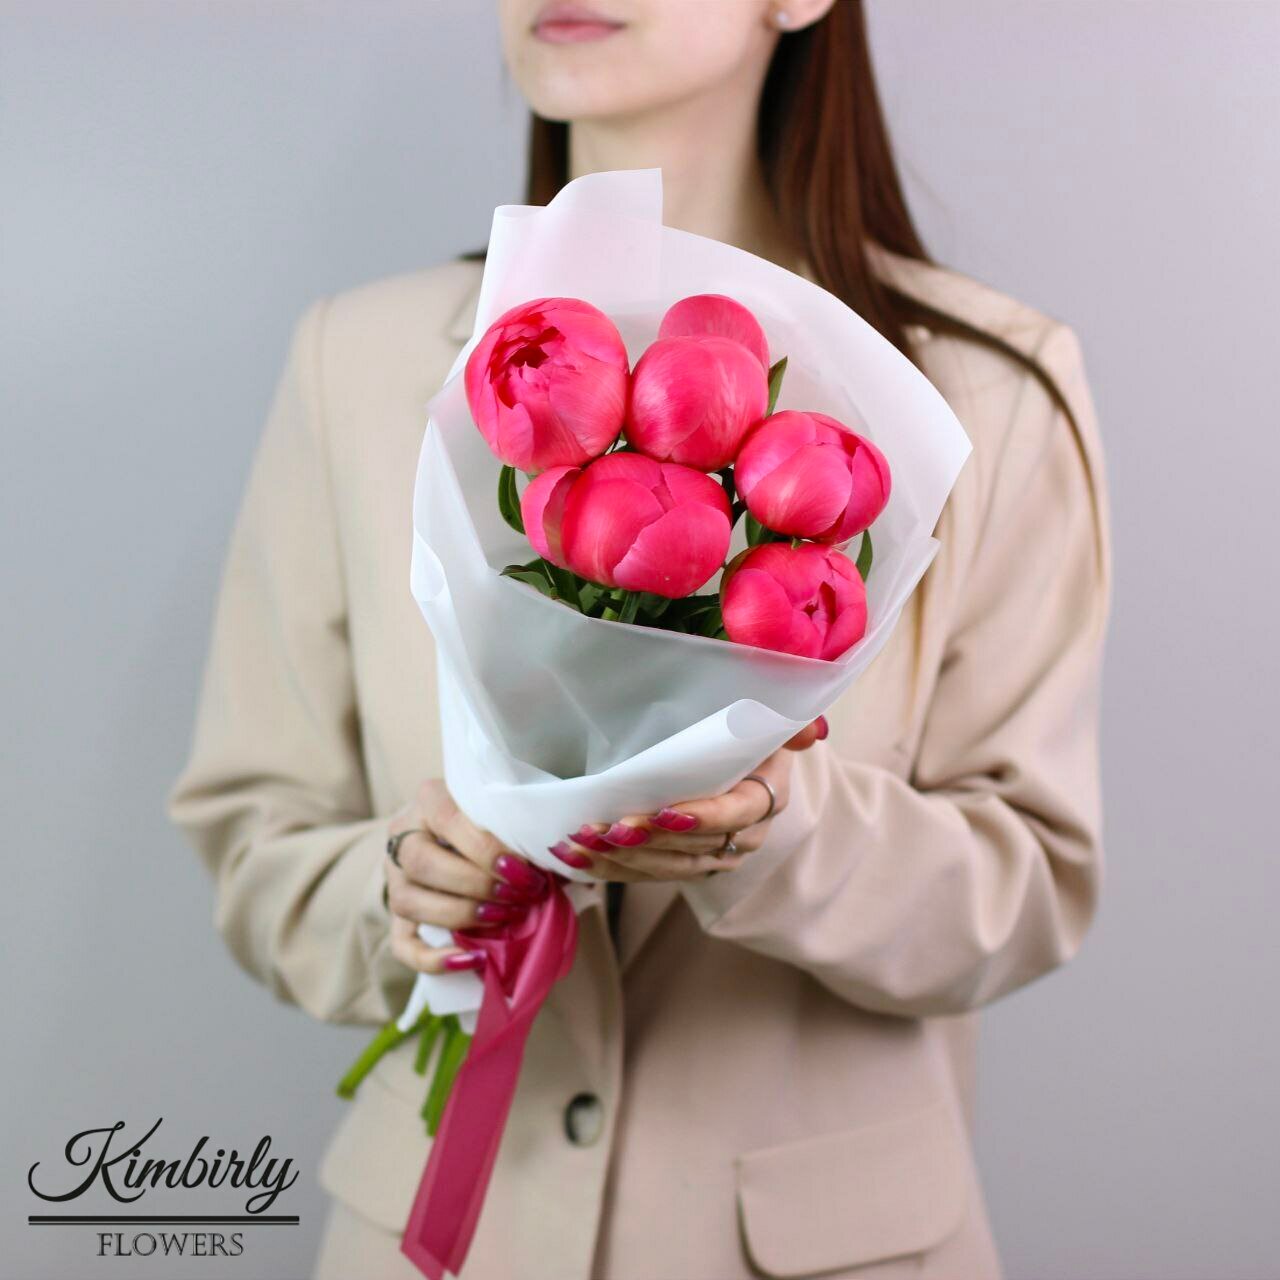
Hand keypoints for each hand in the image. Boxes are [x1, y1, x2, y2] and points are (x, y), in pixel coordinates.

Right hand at [384, 779, 552, 974]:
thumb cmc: (488, 823)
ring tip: (503, 919)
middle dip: (475, 883)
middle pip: (421, 861)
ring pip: (408, 901)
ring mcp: (394, 878)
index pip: (448, 818)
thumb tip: (572, 858)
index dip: (486, 849)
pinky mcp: (394, 917)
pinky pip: (402, 945)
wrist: (450, 838)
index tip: (524, 870)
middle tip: (519, 895)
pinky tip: (473, 959)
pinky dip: (435, 959)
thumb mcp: (502, 815)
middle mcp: (403, 836)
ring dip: (460, 915)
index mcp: (430, 799)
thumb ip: (527, 831)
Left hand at [550, 716, 828, 882]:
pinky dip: (609, 868)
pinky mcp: (682, 865)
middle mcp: (744, 836)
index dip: (704, 817)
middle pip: (695, 846)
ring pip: (667, 866)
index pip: (738, 813)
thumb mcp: (765, 715)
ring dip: (621, 858)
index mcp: (767, 796)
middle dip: (647, 841)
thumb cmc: (744, 729)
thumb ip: (787, 719)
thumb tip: (813, 730)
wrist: (737, 756)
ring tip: (581, 842)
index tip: (664, 811)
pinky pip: (646, 873)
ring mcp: (713, 856)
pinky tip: (574, 860)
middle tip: (604, 828)